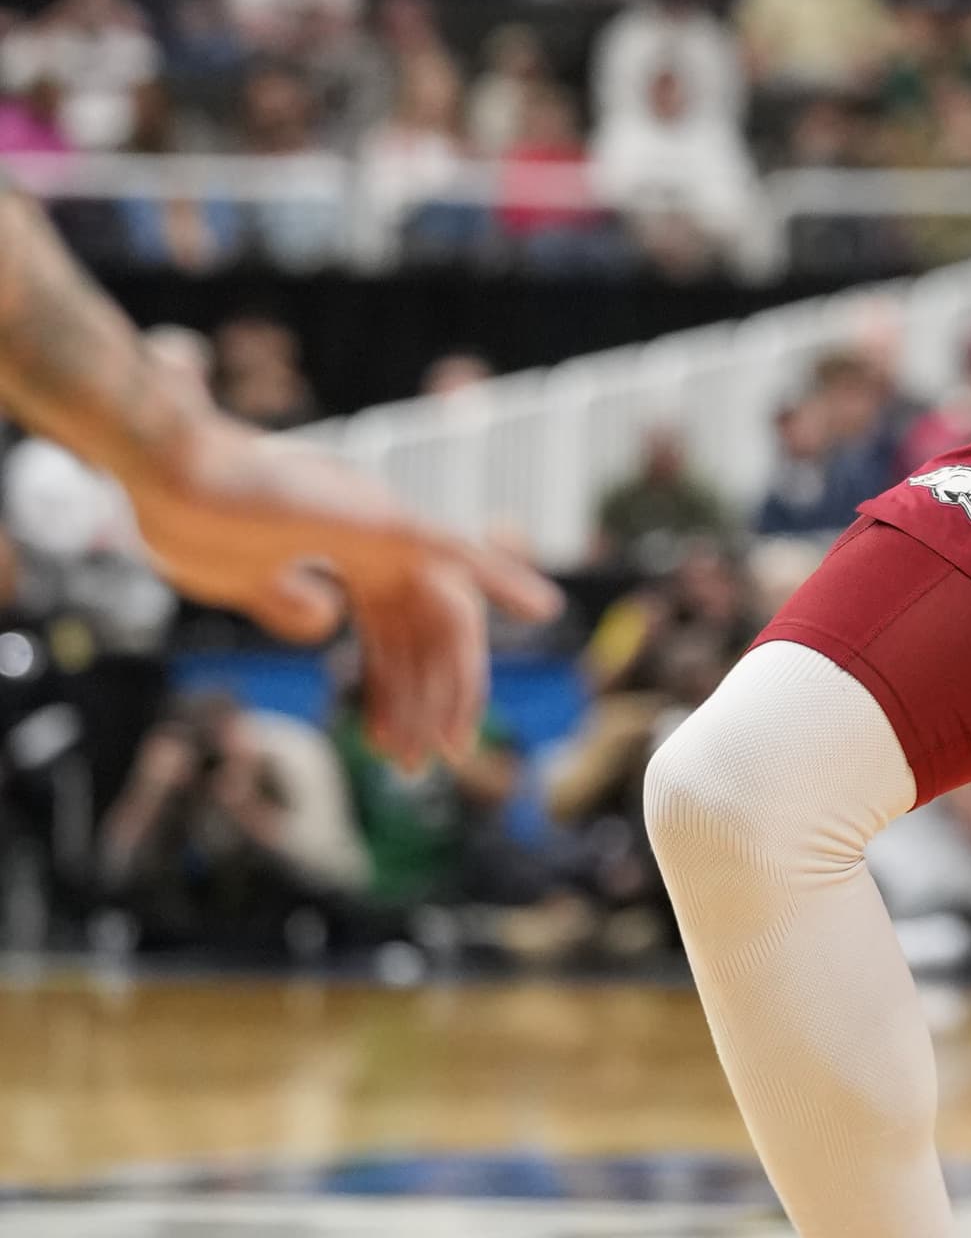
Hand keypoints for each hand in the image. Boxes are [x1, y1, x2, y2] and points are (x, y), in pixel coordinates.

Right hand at [125, 421, 561, 768]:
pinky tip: (542, 607)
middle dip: (432, 700)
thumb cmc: (191, 521)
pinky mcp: (380, 518)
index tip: (395, 751)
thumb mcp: (243, 583)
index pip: (396, 637)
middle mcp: (378, 542)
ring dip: (453, 680)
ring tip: (451, 741)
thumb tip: (326, 628)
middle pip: (428, 633)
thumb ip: (286, 604)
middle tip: (435, 761)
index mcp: (348, 557)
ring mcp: (384, 527)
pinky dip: (501, 576)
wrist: (161, 476)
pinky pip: (456, 549)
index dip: (398, 696)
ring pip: (443, 615)